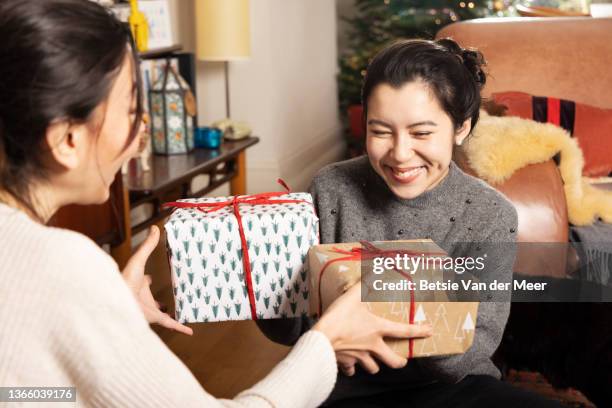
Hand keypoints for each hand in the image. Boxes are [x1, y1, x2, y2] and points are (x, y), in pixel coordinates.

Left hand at [122, 226, 192, 335]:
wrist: (120, 302)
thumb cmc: (125, 280)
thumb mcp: (139, 260)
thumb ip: (148, 245)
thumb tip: (155, 228)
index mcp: (139, 285)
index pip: (144, 281)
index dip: (147, 279)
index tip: (151, 278)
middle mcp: (143, 299)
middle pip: (151, 300)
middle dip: (156, 301)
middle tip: (164, 302)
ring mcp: (149, 310)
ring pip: (160, 314)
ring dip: (166, 315)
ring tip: (175, 314)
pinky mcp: (156, 319)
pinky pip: (171, 324)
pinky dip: (181, 327)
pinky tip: (190, 331)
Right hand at [312, 282, 431, 374]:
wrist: (321, 338)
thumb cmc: (338, 317)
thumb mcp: (351, 296)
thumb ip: (362, 285)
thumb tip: (371, 271)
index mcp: (377, 329)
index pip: (404, 331)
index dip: (419, 331)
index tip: (429, 331)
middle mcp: (372, 346)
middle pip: (393, 361)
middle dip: (400, 361)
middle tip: (401, 359)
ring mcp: (360, 357)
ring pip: (374, 368)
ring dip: (375, 365)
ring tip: (373, 360)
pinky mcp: (346, 363)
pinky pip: (352, 370)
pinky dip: (352, 369)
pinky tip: (351, 364)